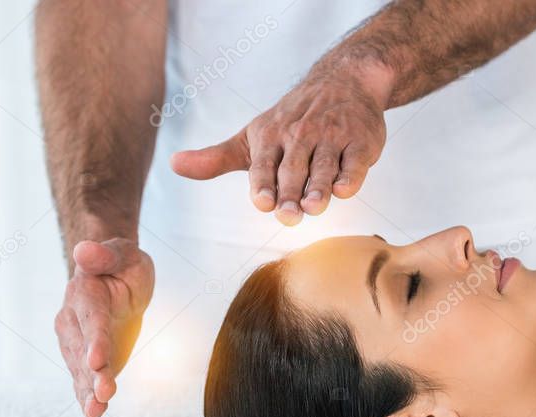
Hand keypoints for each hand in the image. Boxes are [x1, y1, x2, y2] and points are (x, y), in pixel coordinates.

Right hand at [55, 237, 154, 416]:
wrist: (113, 278)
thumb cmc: (122, 264)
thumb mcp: (123, 253)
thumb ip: (105, 255)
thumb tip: (84, 250)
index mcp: (84, 295)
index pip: (91, 320)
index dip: (94, 340)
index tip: (96, 361)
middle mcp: (73, 321)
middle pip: (83, 350)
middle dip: (93, 374)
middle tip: (104, 394)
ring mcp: (76, 343)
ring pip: (81, 370)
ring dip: (89, 391)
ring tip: (96, 410)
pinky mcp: (85, 359)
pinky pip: (83, 379)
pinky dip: (87, 396)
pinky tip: (93, 413)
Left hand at [169, 65, 389, 225]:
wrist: (343, 81)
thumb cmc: (292, 120)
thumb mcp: (252, 137)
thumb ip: (216, 159)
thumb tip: (174, 165)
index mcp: (270, 138)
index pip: (263, 165)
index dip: (262, 184)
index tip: (261, 202)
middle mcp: (300, 136)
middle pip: (293, 170)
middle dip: (291, 193)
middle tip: (289, 215)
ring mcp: (332, 138)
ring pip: (324, 167)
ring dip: (319, 188)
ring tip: (315, 207)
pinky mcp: (361, 142)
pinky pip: (355, 162)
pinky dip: (351, 175)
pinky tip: (344, 189)